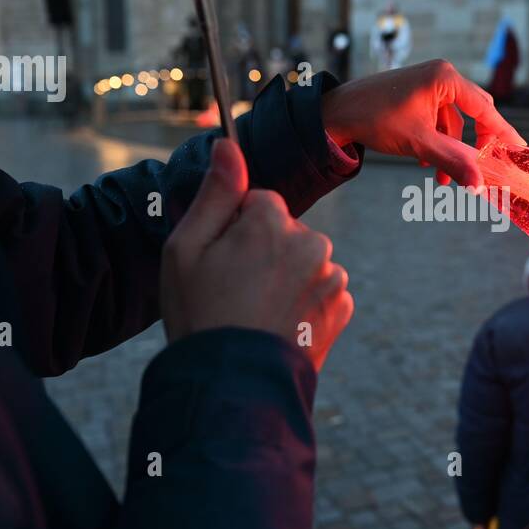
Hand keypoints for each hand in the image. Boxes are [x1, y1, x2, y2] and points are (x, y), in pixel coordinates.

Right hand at [161, 138, 353, 369]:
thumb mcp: (186, 248)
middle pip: (286, 231)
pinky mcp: (342, 309)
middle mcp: (312, 243)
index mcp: (273, 221)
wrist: (232, 386)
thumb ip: (215, 192)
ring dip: (287, 279)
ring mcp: (332, 278)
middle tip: (236, 292)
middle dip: (265, 252)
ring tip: (256, 313)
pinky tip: (279, 325)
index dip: (235, 231)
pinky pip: (321, 291)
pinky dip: (304, 304)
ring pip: (305, 261)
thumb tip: (228, 143)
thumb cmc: (200, 314)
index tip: (221, 263)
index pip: (260, 203)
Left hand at [321, 59, 525, 187]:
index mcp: (445, 78)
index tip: (519, 148)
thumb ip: (452, 162)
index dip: (503, 132)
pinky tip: (424, 162)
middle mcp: (440, 75)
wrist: (336, 113)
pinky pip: (438, 120)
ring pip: (453, 122)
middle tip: (478, 170)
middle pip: (473, 114)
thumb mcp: (418, 144)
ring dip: (450, 150)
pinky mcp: (417, 93)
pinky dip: (436, 141)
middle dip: (472, 147)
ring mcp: (428, 83)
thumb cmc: (375, 118)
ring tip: (439, 178)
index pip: (485, 109)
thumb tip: (479, 185)